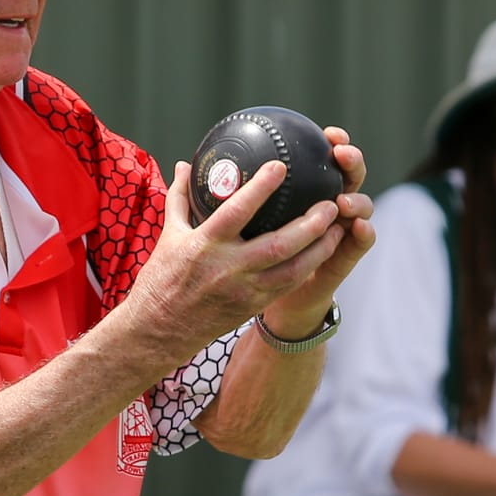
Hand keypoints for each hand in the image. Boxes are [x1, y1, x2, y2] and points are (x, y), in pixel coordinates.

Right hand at [128, 134, 374, 362]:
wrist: (159, 330)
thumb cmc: (161, 279)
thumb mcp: (168, 235)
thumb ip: (181, 198)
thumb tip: (185, 165)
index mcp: (204, 245)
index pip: (237, 212)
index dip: (261, 188)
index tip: (280, 166)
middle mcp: (228, 268)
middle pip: (278, 244)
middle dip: (310, 224)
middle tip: (329, 204)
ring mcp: (243, 290)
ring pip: (292, 270)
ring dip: (319, 249)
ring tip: (337, 228)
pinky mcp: (252, 306)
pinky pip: (287, 286)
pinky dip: (307, 269)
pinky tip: (321, 253)